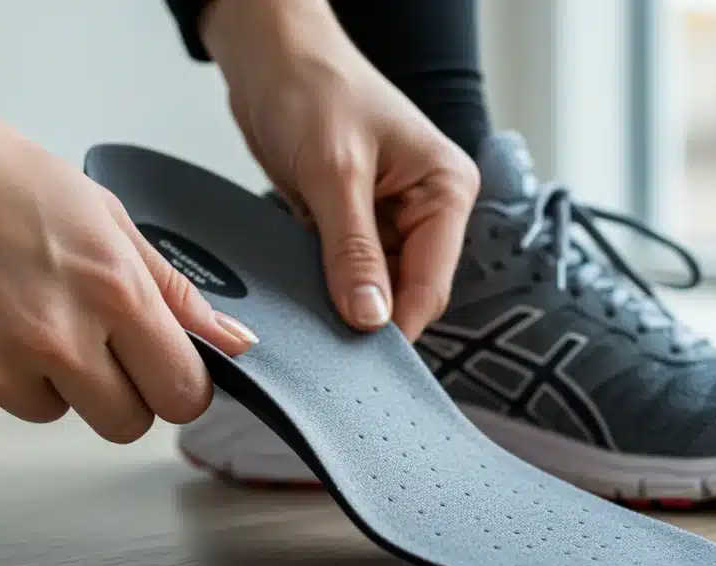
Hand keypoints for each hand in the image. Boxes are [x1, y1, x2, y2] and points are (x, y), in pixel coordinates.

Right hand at [0, 0, 256, 441]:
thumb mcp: (97, 211)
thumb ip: (171, 287)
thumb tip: (233, 341)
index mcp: (111, 290)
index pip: (183, 393)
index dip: (177, 383)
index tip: (163, 369)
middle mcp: (54, 339)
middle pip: (125, 423)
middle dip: (118, 389)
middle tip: (83, 334)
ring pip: (51, 411)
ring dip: (41, 375)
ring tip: (3, 302)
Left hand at [202, 0, 479, 340]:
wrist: (269, 53)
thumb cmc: (313, 87)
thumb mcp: (335, 171)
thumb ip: (354, 251)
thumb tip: (371, 321)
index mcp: (446, 190)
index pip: (431, 282)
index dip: (397, 326)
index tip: (359, 363)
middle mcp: (426, 208)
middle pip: (406, 291)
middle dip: (369, 316)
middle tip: (327, 348)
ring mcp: (389, 218)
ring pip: (374, 287)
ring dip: (342, 302)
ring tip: (309, 317)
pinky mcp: (352, 222)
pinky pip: (344, 271)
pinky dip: (323, 285)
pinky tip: (301, 294)